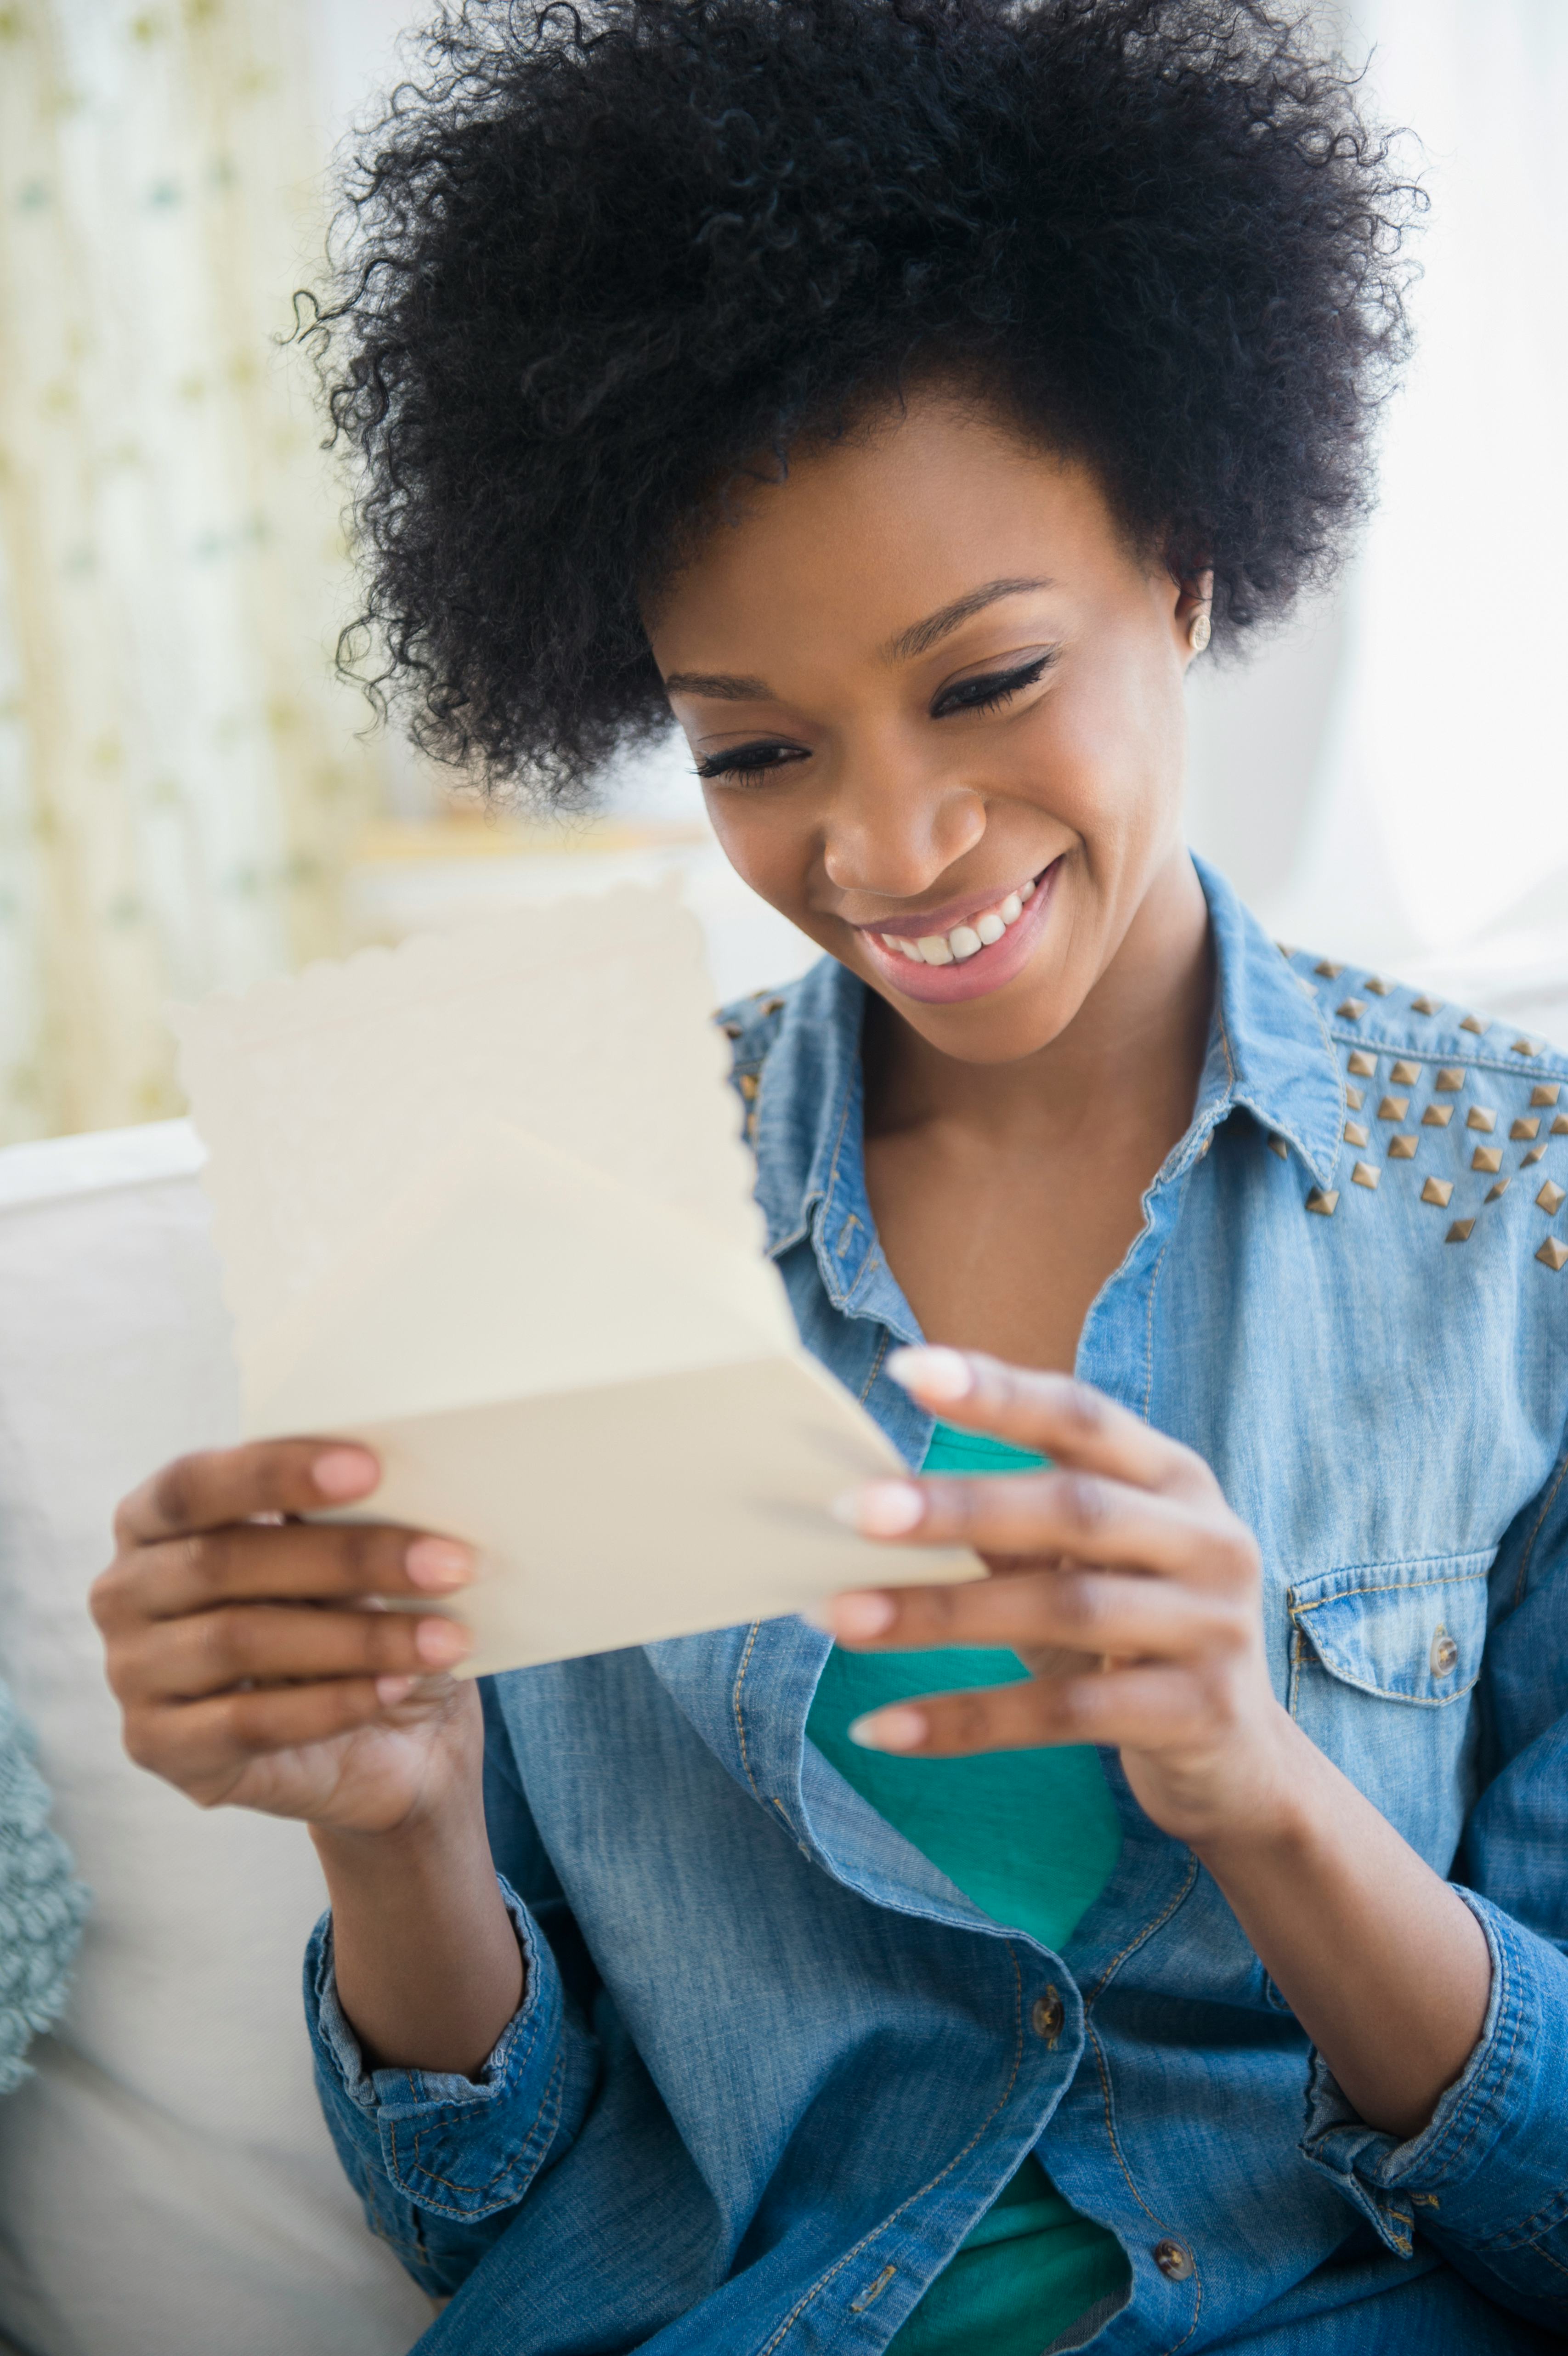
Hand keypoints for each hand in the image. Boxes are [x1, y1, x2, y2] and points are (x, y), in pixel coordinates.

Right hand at [92, 1439, 482, 1836]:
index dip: (276, 1470)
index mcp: (154, 1518)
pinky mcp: (158, 1748)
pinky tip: (396, 1687)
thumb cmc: (355, 1618)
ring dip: (358, 1638)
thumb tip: (397, 1482)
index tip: (371, 1467)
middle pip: (225, 1560)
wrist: (382, 1742)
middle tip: (449, 1562)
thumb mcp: (351, 1559)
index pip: (196, 1483)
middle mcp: (125, 1590)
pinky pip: (247, 1722)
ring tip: (445, 1637)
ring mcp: (132, 1673)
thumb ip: (343, 1517)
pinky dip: (332, 1703)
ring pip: (240, 1640)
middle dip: (349, 1556)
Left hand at [820, 1345, 1300, 1850]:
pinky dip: (965, 1720)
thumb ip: (1009, 1526)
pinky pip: (1063, 1714)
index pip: (1081, 1416)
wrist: (1241, 1761)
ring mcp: (1211, 1628)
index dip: (997, 1392)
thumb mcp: (1087, 1567)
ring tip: (838, 1616)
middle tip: (851, 1509)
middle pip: (1072, 1508)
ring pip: (1062, 1609)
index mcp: (1174, 1480)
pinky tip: (883, 1728)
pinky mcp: (1195, 1714)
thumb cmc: (1131, 1639)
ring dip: (938, 1613)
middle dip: (957, 1506)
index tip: (907, 1369)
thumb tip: (872, 1501)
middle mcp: (1207, 1540)